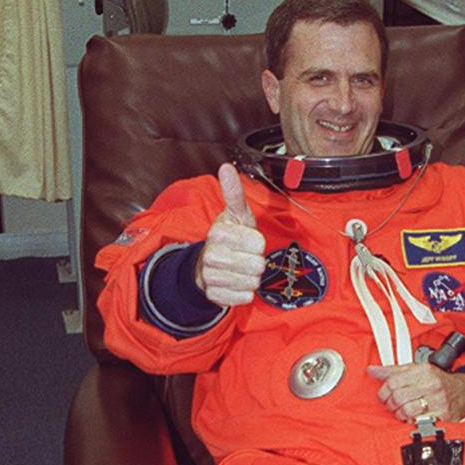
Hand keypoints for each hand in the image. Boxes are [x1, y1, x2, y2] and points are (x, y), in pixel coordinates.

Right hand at [195, 163, 266, 307]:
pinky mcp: (215, 296)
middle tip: (245, 256)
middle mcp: (212, 256)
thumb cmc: (229, 237)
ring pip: (252, 283)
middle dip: (256, 261)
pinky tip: (236, 282)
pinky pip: (244, 297)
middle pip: (257, 265)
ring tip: (241, 269)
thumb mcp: (235, 214)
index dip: (257, 242)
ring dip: (251, 277)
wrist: (207, 265)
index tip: (248, 240)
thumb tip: (226, 167)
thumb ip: (233, 193)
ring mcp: (212, 278)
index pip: (257, 242)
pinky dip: (244, 292)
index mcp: (218, 233)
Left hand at [368, 362, 464, 423]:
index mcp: (423, 371)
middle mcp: (431, 385)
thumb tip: (373, 370)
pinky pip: (418, 422)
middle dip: (390, 403)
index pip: (393, 381)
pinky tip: (412, 417)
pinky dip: (411, 422)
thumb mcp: (417, 370)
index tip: (383, 395)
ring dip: (399, 414)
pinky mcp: (442, 416)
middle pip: (398, 397)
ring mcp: (438, 401)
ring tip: (402, 411)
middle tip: (392, 404)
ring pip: (406, 410)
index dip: (383, 391)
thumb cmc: (438, 381)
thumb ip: (393, 371)